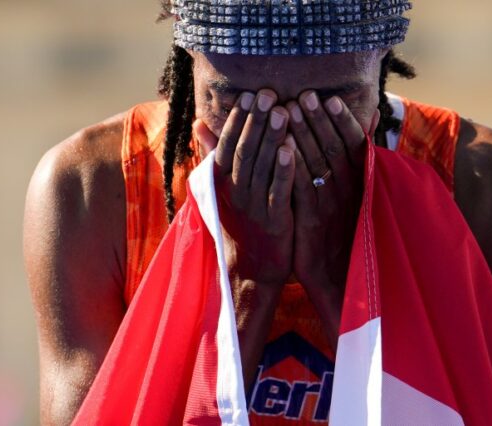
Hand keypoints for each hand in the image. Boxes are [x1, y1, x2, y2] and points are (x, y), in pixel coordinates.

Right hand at [194, 90, 295, 389]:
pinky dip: (283, 169)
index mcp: (223, 183)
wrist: (253, 268)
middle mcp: (235, 192)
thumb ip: (214, 156)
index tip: (248, 95)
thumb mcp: (222, 189)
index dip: (238, 120)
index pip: (227, 145)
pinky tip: (291, 148)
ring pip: (260, 168)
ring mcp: (253, 207)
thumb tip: (200, 124)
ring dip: (270, 138)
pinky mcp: (274, 221)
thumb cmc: (241, 223)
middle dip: (256, 121)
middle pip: (244, 151)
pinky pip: (278, 191)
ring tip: (282, 111)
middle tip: (267, 94)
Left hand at [286, 91, 377, 344]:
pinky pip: (302, 188)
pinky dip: (292, 165)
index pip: (352, 145)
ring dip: (303, 134)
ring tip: (289, 109)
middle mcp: (348, 190)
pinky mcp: (312, 221)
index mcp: (359, 183)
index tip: (328, 99)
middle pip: (333, 148)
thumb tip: (370, 125)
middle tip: (305, 95)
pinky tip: (281, 146)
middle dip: (318, 120)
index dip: (340, 122)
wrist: (340, 278)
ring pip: (317, 163)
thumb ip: (359, 164)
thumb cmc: (346, 233)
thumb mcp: (357, 198)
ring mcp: (330, 205)